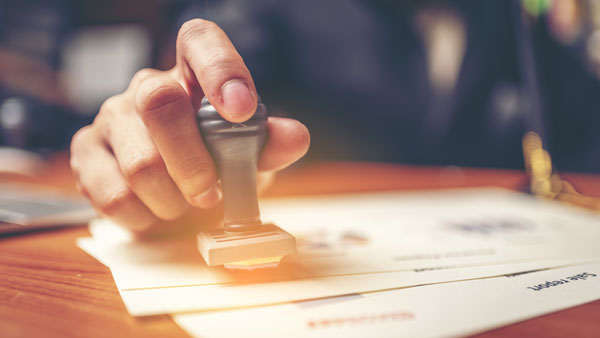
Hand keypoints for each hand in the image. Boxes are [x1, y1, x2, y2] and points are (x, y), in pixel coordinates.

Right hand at [70, 19, 309, 231]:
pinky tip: (155, 211)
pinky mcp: (86, 153)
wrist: (174, 194)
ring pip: (140, 163)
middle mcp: (147, 87)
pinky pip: (114, 195)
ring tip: (185, 205)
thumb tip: (295, 137)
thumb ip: (269, 143)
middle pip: (160, 105)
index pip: (200, 41)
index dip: (221, 70)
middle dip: (194, 165)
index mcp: (192, 73)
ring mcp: (111, 117)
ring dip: (174, 202)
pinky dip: (146, 218)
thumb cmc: (215, 163)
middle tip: (212, 194)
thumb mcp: (249, 154)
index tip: (242, 111)